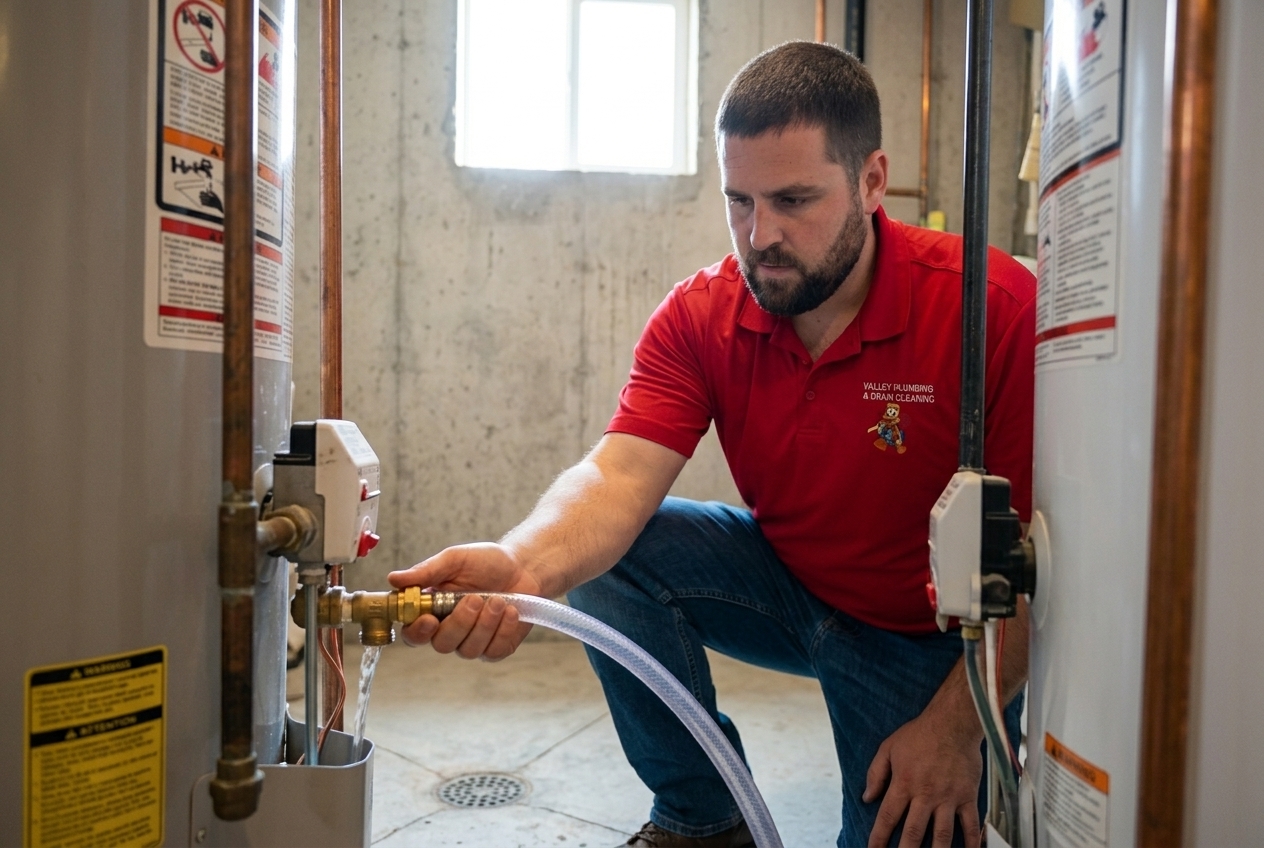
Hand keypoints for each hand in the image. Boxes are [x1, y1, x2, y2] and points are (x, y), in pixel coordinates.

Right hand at [387, 543, 542, 660]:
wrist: (523, 567)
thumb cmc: (486, 562)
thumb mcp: (455, 559)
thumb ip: (427, 571)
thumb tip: (394, 578)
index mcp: (432, 609)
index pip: (413, 632)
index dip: (417, 631)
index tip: (430, 619)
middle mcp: (449, 630)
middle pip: (442, 644)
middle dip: (461, 622)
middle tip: (476, 599)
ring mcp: (473, 641)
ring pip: (469, 649)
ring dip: (485, 624)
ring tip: (499, 600)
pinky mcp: (496, 648)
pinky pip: (494, 651)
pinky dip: (504, 629)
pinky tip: (511, 611)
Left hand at [863, 705, 982, 847]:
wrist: (953, 722)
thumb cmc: (919, 734)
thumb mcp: (889, 748)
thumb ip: (876, 773)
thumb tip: (867, 797)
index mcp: (904, 783)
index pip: (887, 817)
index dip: (878, 838)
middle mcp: (926, 794)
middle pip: (913, 832)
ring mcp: (949, 797)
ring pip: (941, 835)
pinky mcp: (968, 796)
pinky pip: (970, 825)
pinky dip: (970, 843)